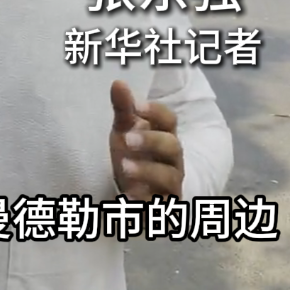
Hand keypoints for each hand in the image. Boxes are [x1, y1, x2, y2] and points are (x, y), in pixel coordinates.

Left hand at [109, 81, 183, 201]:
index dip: (155, 111)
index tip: (135, 105)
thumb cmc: (133, 154)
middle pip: (172, 146)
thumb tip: (117, 82)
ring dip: (147, 171)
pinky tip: (128, 197)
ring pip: (169, 177)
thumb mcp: (125, 131)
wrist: (136, 193)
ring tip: (124, 167)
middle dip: (151, 141)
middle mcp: (172, 160)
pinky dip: (144, 201)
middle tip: (126, 138)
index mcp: (164, 135)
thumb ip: (123, 109)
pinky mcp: (163, 207)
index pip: (169, 120)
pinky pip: (160, 205)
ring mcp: (170, 184)